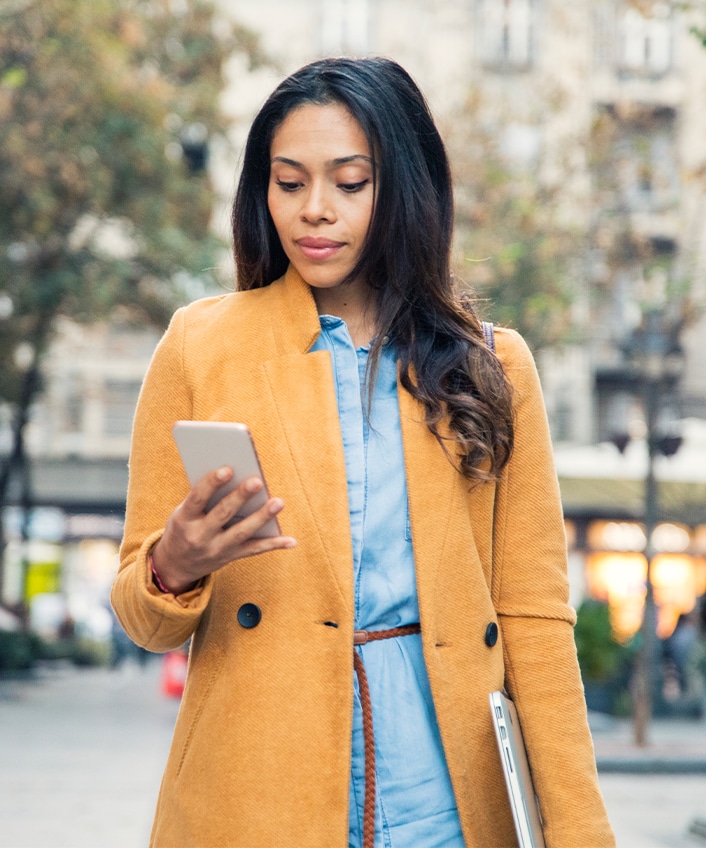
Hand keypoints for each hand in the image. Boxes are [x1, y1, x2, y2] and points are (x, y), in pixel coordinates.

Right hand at [150, 466, 296, 593]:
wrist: (176, 564)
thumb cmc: (184, 526)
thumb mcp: (183, 512)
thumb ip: (204, 496)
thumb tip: (236, 474)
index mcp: (184, 519)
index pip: (197, 498)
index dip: (212, 483)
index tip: (227, 469)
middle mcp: (199, 536)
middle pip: (223, 514)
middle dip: (241, 497)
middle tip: (257, 481)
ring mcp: (216, 549)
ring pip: (242, 532)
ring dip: (262, 517)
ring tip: (278, 502)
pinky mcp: (230, 557)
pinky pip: (255, 550)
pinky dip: (274, 545)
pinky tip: (291, 540)